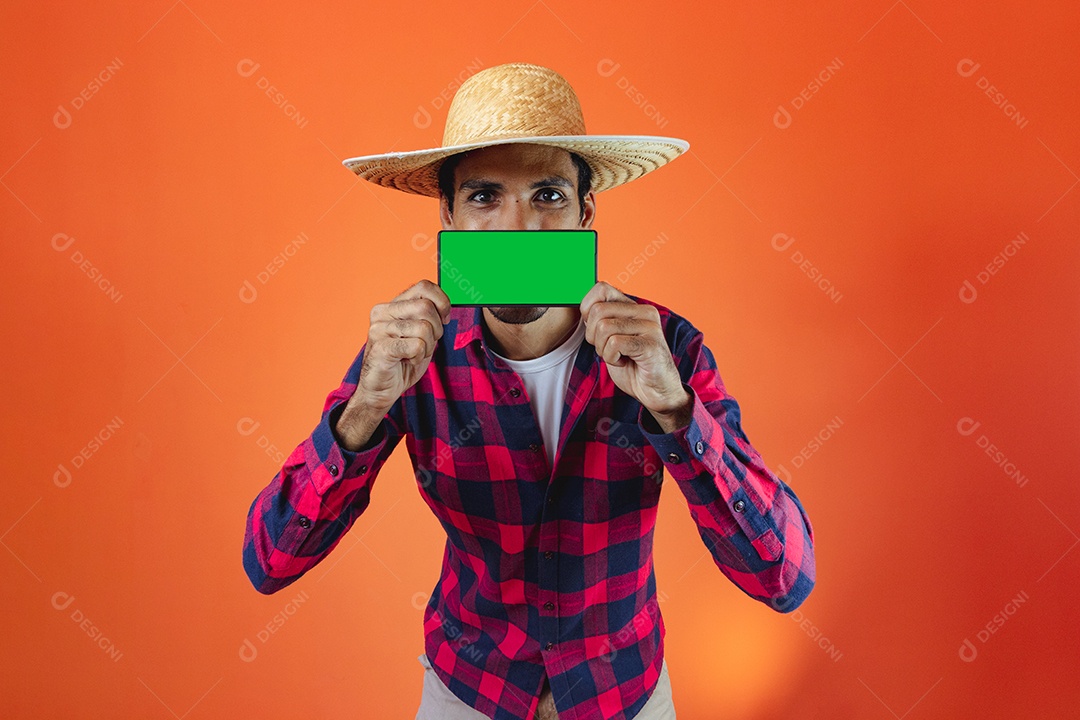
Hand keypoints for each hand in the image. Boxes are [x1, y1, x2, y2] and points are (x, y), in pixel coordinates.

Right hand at [350, 279, 450, 414]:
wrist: (381, 389)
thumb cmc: (402, 361)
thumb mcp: (421, 333)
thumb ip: (430, 316)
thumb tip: (446, 306)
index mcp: (392, 304)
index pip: (424, 286)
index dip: (442, 302)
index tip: (444, 320)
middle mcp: (382, 312)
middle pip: (426, 307)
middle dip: (436, 329)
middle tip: (426, 344)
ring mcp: (379, 329)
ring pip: (424, 328)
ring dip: (427, 347)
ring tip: (414, 354)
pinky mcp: (381, 348)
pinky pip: (416, 345)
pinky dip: (419, 356)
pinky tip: (408, 360)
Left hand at [580, 282, 691, 427]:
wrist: (657, 391)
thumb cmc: (633, 366)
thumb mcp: (612, 338)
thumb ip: (601, 320)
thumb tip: (582, 308)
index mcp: (635, 307)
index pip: (601, 289)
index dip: (587, 310)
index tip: (594, 330)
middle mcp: (645, 312)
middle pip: (598, 311)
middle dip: (593, 335)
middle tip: (606, 349)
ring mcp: (650, 327)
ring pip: (604, 327)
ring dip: (603, 349)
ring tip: (617, 356)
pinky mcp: (651, 345)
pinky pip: (614, 343)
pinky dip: (611, 357)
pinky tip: (624, 362)